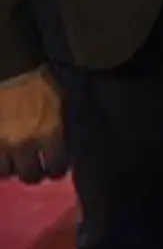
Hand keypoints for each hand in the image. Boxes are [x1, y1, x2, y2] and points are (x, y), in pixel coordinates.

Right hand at [0, 67, 64, 183]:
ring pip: (5, 173)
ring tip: (14, 163)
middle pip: (30, 176)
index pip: (56, 167)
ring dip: (11, 169)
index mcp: (50, 133)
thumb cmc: (41, 86)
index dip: (56, 170)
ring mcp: (2, 144)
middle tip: (34, 169)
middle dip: (33, 174)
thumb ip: (63, 129)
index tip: (55, 169)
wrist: (13, 72)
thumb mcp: (61, 106)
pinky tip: (1, 156)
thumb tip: (68, 146)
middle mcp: (26, 143)